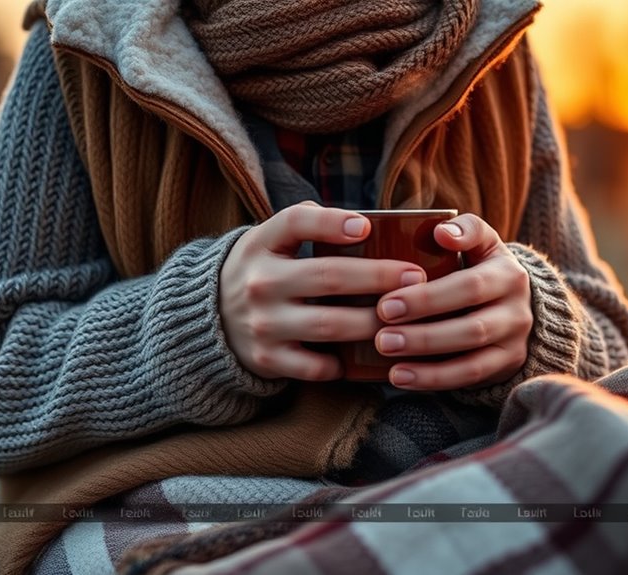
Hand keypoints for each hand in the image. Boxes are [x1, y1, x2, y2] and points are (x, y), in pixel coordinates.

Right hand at [220, 202, 426, 380]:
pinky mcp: (267, 359)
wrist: (211, 318)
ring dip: (372, 322)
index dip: (331, 223)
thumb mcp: (271, 241)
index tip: (365, 227)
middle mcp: (261, 282)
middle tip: (416, 277)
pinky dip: (345, 363)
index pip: (295, 223)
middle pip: (328, 276)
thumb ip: (309, 224)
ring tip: (405, 318)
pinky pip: (316, 366)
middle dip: (378, 277)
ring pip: (329, 325)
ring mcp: (262, 323)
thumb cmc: (265, 271)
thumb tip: (370, 222)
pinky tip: (369, 354)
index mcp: (262, 245)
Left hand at [373, 214, 532, 389]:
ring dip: (424, 350)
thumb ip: (464, 230)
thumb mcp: (481, 245)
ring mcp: (514, 339)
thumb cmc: (480, 270)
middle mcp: (516, 307)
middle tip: (380, 319)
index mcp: (507, 271)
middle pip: (470, 321)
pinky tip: (399, 376)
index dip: (431, 293)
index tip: (389, 297)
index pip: (470, 283)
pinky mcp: (506, 365)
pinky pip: (469, 376)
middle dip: (422, 323)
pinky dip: (432, 378)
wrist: (514, 308)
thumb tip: (441, 231)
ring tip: (384, 347)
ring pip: (471, 351)